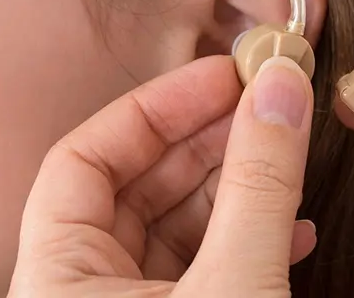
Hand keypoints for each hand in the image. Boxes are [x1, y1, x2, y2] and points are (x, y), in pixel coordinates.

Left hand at [8, 56, 314, 296]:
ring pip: (181, 225)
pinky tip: (294, 226)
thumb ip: (259, 187)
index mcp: (60, 281)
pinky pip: (210, 266)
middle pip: (141, 184)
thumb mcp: (234, 285)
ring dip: (241, 186)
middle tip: (265, 101)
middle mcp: (90, 293)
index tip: (220, 77)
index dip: (155, 108)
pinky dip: (252, 239)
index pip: (83, 160)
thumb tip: (282, 89)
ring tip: (285, 151)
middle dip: (211, 139)